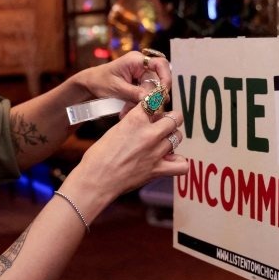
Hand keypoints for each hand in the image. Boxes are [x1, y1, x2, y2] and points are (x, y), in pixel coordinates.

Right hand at [62, 107, 187, 220]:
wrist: (96, 180)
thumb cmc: (99, 156)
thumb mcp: (115, 130)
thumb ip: (133, 123)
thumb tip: (145, 121)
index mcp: (135, 120)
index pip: (155, 100)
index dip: (158, 99)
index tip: (158, 101)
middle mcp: (149, 134)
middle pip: (175, 118)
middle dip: (169, 119)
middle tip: (161, 125)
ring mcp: (155, 152)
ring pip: (178, 137)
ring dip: (171, 138)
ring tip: (162, 143)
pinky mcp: (158, 170)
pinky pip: (182, 165)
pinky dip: (179, 162)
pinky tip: (170, 160)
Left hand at [75, 51, 171, 108]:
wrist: (90, 84)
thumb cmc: (100, 81)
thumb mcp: (116, 88)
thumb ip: (133, 92)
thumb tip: (151, 100)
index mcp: (136, 60)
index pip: (160, 63)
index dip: (166, 76)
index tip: (163, 91)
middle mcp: (142, 66)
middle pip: (157, 81)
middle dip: (150, 98)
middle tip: (140, 109)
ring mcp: (141, 76)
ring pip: (151, 92)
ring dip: (142, 104)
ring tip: (126, 111)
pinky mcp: (139, 85)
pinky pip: (145, 96)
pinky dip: (137, 104)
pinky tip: (126, 111)